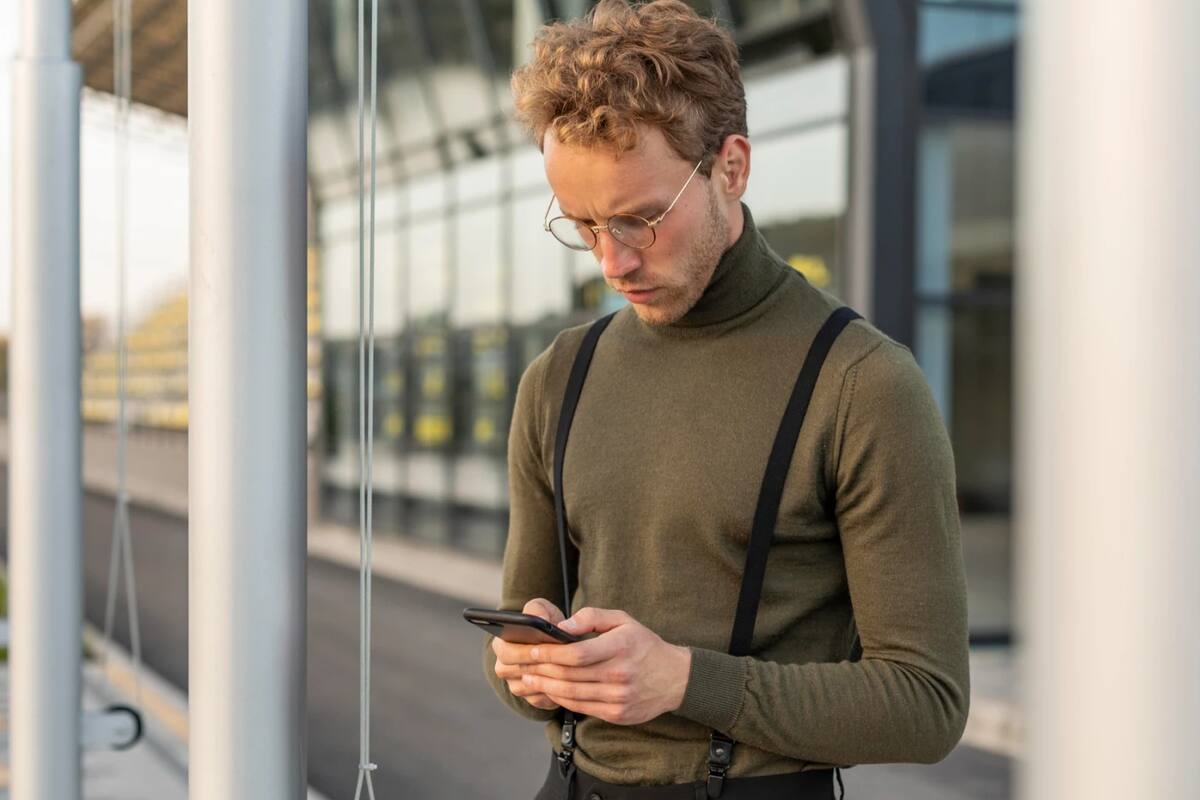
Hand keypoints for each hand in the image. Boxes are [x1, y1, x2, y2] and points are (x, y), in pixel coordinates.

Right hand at [491, 598, 563, 710]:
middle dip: (538, 665)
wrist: (555, 641)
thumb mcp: (542, 610)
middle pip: (516, 672)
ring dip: (546, 679)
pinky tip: (567, 683)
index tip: (541, 647)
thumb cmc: (547, 622)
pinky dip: (553, 692)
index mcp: (501, 644)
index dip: (524, 651)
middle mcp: (503, 667)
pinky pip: (539, 699)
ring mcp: (515, 685)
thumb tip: (542, 621)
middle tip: (558, 660)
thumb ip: (538, 610)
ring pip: (528, 687)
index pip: (506, 651)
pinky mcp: (530, 698)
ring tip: (565, 670)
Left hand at [515, 607, 692, 725]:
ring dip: (545, 687)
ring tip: (528, 679)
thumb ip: (592, 617)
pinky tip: (549, 691)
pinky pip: (582, 708)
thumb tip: (562, 627)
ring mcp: (619, 697)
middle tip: (520, 665)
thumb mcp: (623, 620)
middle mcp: (620, 675)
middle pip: (569, 675)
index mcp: (620, 647)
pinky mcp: (618, 714)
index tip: (531, 649)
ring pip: (572, 695)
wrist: (676, 678)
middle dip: (540, 670)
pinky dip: (561, 699)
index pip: (576, 654)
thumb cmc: (643, 645)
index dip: (549, 653)